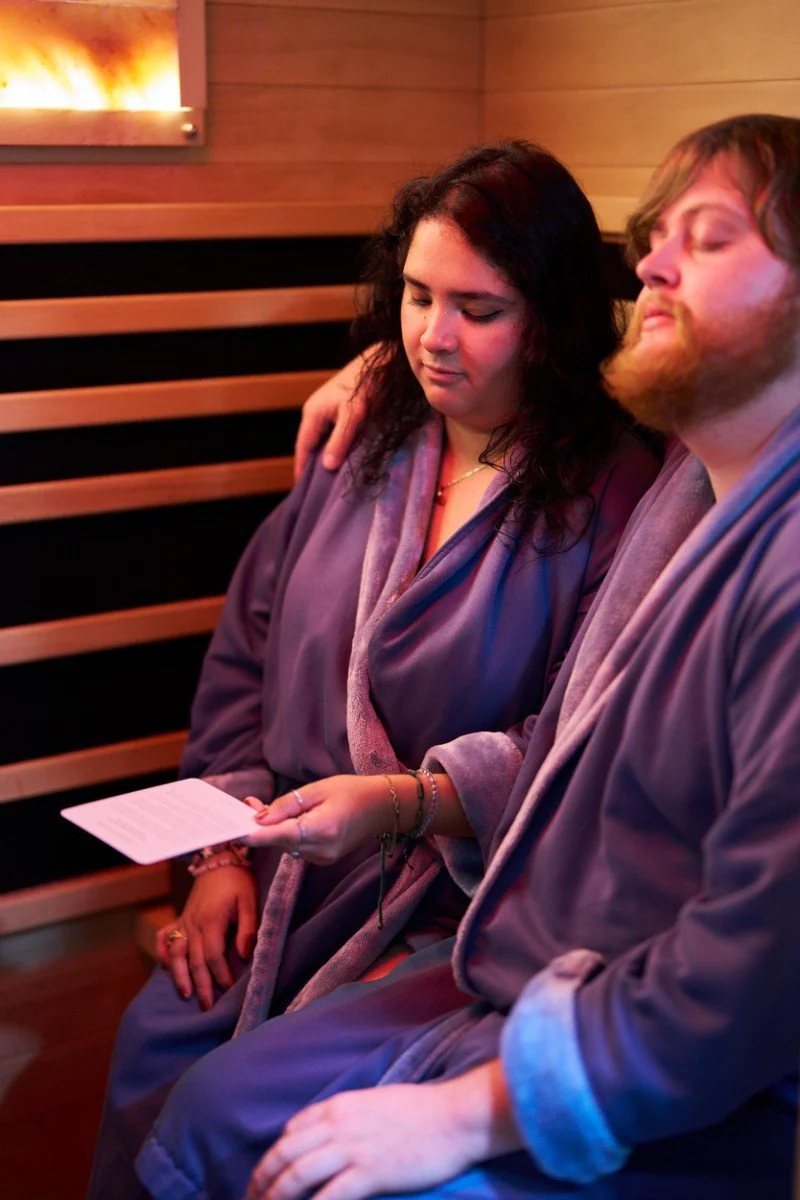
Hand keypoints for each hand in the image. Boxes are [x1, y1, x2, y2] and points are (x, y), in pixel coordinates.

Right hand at [155, 863, 257, 1010]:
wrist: (220, 860)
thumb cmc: (238, 882)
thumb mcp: (250, 901)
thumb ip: (248, 928)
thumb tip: (245, 955)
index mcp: (212, 920)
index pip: (213, 955)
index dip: (220, 975)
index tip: (228, 990)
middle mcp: (193, 923)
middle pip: (194, 960)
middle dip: (200, 985)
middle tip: (207, 1007)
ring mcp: (184, 921)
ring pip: (175, 953)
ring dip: (179, 975)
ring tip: (185, 994)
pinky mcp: (180, 919)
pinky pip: (164, 938)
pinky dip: (163, 954)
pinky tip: (167, 968)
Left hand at [246, 776, 393, 864]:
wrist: (382, 808)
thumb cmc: (352, 791)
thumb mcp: (318, 789)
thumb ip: (287, 805)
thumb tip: (259, 818)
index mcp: (322, 829)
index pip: (280, 836)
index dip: (255, 835)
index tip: (233, 833)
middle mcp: (322, 850)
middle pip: (280, 842)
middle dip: (262, 826)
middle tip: (247, 805)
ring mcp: (323, 858)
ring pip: (286, 846)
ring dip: (273, 829)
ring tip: (262, 807)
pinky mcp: (323, 859)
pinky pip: (297, 847)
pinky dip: (287, 834)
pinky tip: (285, 819)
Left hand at [246, 1063, 521, 1199]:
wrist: (454, 1117)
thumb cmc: (421, 1112)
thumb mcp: (375, 1102)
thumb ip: (345, 1117)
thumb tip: (320, 1134)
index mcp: (339, 1106)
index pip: (290, 1132)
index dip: (271, 1159)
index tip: (264, 1181)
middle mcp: (338, 1124)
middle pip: (284, 1155)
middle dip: (262, 1182)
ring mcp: (352, 1148)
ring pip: (296, 1176)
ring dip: (275, 1198)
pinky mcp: (369, 1172)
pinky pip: (328, 1197)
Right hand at [294, 353, 374, 480]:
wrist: (380, 362)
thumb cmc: (366, 386)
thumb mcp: (354, 415)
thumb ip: (340, 440)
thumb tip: (327, 467)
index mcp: (312, 413)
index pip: (302, 448)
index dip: (302, 469)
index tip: (303, 491)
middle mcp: (315, 412)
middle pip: (309, 445)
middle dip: (311, 466)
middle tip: (316, 491)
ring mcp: (325, 410)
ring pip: (320, 440)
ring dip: (323, 457)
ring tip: (328, 481)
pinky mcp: (337, 409)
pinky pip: (330, 434)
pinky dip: (332, 448)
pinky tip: (340, 459)